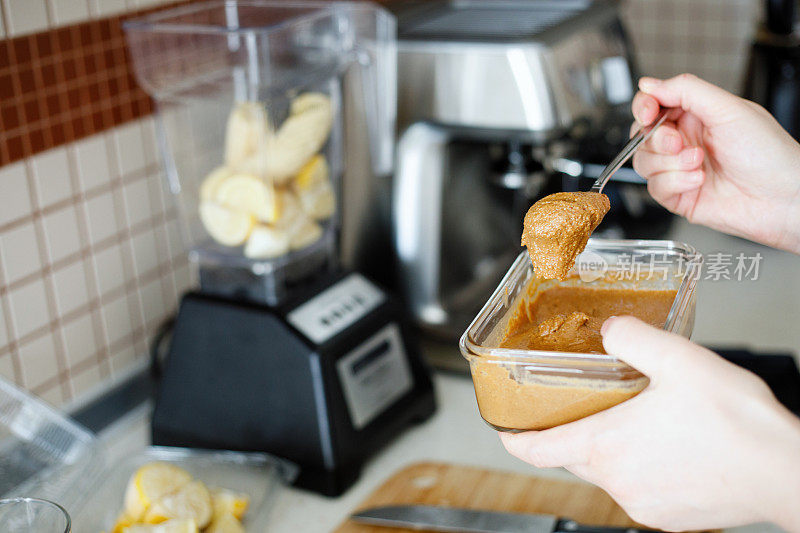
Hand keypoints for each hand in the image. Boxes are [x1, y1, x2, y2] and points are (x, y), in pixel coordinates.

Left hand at [499, 316, 799, 531]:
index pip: (536, 450)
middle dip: (570, 431)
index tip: (503, 429)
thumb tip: (608, 330)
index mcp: (606, 445)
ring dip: (612, 446)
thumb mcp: (677, 359)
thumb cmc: (736, 423)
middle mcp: (617, 481)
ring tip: (638, 418)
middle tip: (581, 405)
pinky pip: (637, 488)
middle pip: (572, 456)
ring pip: (607, 471)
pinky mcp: (667, 517)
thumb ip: (631, 338)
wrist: (785, 472)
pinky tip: (666, 445)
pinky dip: (639, 466)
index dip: (512, 438)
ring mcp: (642, 504)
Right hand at [630, 73, 799, 253]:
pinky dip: (675, 183)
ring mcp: (679, 170)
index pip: (654, 104)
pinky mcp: (678, 196)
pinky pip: (654, 188)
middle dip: (658, 139)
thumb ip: (686, 90)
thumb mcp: (728, 109)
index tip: (647, 113)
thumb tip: (649, 84)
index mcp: (697, 115)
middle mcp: (685, 142)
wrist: (781, 197)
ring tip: (699, 164)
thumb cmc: (769, 154)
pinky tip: (698, 181)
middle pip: (642, 135)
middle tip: (678, 143)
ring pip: (644, 162)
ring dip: (670, 164)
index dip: (643, 107)